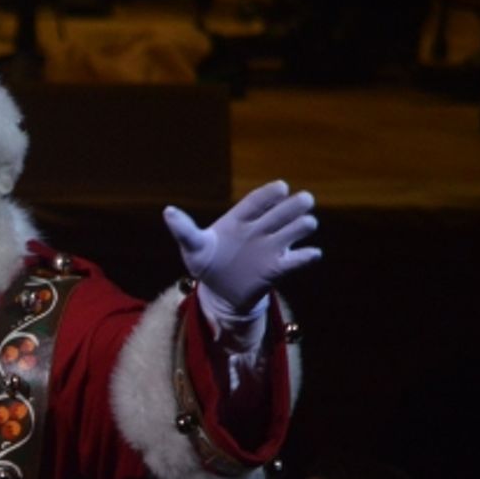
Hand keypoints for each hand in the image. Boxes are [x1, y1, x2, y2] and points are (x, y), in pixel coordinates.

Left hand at [163, 180, 320, 314]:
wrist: (218, 291)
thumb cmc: (205, 262)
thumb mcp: (193, 247)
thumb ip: (185, 230)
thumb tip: (167, 211)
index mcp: (239, 219)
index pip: (257, 201)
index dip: (269, 194)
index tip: (282, 187)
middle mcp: (260, 229)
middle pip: (281, 213)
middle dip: (294, 206)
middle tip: (306, 199)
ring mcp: (271, 247)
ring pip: (293, 231)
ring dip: (301, 227)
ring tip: (306, 224)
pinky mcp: (277, 268)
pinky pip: (297, 261)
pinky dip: (306, 257)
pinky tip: (312, 254)